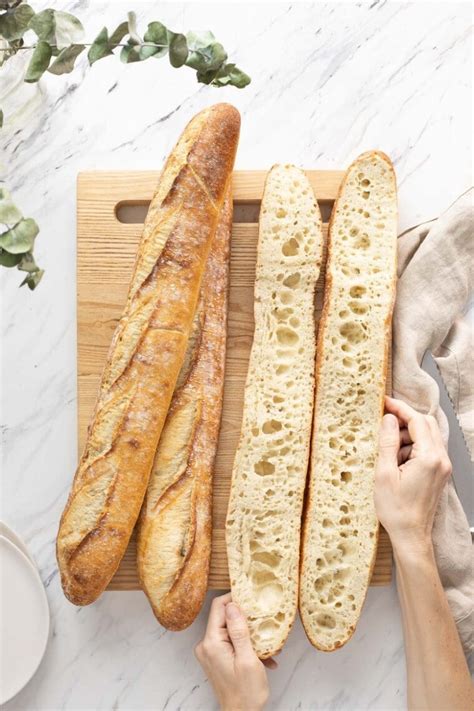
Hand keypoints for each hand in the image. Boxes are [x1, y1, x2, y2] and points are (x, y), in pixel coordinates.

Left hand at [195, 593, 275, 710]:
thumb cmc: (246, 693)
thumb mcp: (248, 659)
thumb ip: (239, 631)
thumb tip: (233, 605)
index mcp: (211, 643)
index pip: (219, 607)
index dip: (235, 598)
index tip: (252, 597)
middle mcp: (206, 645)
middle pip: (225, 618)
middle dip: (246, 619)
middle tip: (265, 622)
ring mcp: (210, 652)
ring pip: (230, 630)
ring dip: (250, 634)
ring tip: (268, 644)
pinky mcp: (216, 658)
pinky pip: (231, 642)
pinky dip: (246, 645)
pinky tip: (263, 656)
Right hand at [374, 396, 451, 551]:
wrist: (411, 536)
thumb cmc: (397, 510)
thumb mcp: (384, 473)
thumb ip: (388, 442)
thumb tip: (389, 419)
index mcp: (429, 457)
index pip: (418, 421)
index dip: (400, 408)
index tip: (384, 402)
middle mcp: (441, 459)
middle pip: (426, 424)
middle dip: (405, 421)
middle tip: (384, 424)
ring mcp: (443, 467)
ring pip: (427, 436)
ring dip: (408, 436)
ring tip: (389, 454)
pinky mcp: (439, 473)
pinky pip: (428, 450)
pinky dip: (412, 448)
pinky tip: (397, 462)